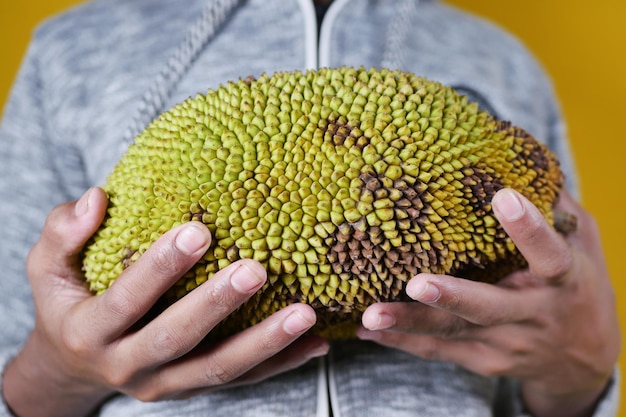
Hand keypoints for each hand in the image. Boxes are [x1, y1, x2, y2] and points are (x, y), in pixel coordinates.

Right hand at [3, 187, 327, 416]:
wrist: (74, 368)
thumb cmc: (67, 305)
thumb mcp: (46, 269)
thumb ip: (63, 234)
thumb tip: (97, 198)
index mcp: (91, 332)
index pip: (126, 300)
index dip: (159, 268)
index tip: (197, 230)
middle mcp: (127, 365)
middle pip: (176, 339)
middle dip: (217, 305)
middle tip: (257, 268)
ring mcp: (164, 384)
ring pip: (217, 369)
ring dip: (263, 344)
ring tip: (306, 314)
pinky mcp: (191, 390)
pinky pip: (240, 382)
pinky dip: (280, 365)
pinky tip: (316, 344)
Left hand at [358, 188, 619, 416]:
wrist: (581, 362)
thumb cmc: (577, 289)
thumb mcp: (583, 245)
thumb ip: (558, 209)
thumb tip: (523, 156)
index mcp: (563, 280)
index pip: (550, 254)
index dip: (528, 229)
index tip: (503, 197)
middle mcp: (533, 315)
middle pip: (489, 307)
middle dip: (452, 296)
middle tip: (416, 283)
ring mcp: (506, 343)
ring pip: (453, 333)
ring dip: (410, 324)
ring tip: (370, 316)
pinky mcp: (483, 360)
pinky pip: (439, 351)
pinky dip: (402, 342)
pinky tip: (367, 331)